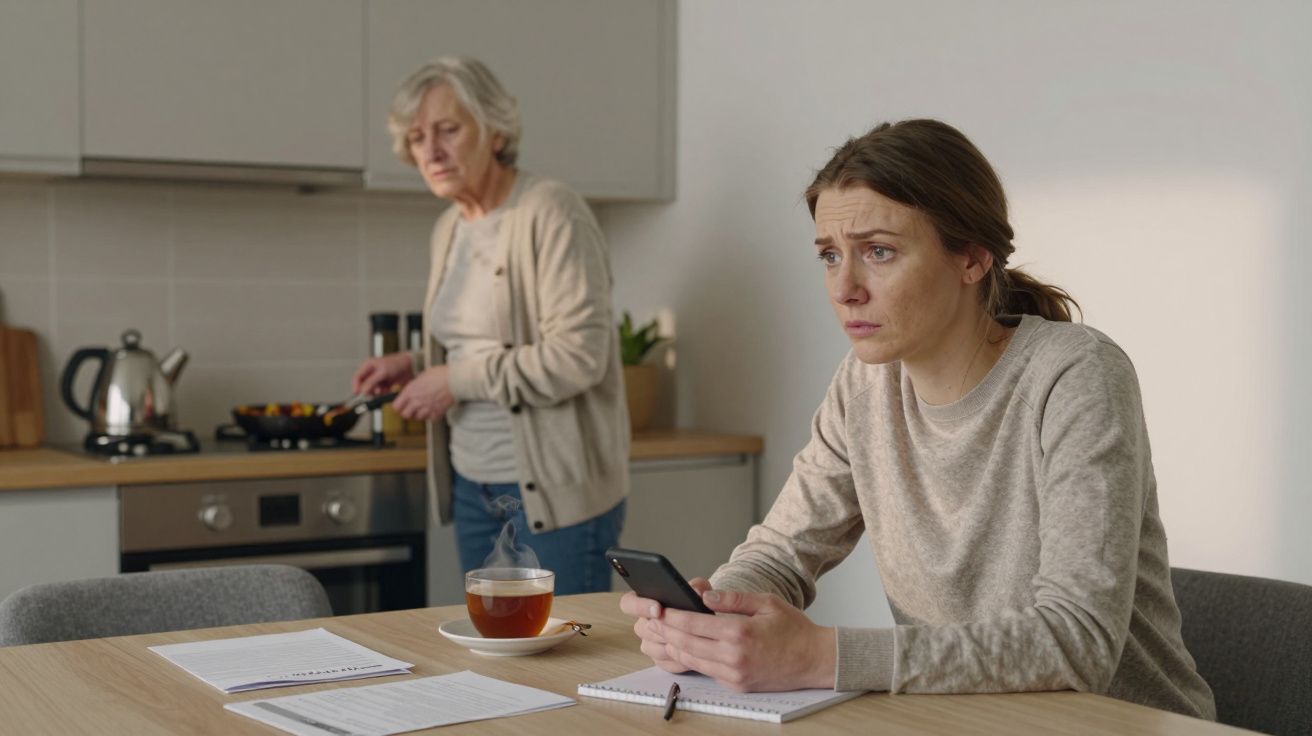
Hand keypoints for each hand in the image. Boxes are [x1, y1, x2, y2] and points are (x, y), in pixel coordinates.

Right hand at [352, 353, 413, 395]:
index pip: (357, 377)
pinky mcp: (384, 383)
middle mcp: (371, 372)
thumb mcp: (382, 372)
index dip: (356, 386)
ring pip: (372, 390)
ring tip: (384, 389)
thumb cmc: (397, 364)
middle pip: (364, 385)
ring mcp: (378, 378)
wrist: (410, 366)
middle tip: (375, 391)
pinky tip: (388, 389)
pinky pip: (380, 391)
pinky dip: (383, 392)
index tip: (358, 394)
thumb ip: (371, 382)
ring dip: (377, 392)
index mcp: (368, 365)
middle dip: (369, 390)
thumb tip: (363, 390)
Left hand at [392, 365, 453, 420]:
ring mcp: (427, 408)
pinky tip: (433, 409)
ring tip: (423, 408)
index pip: (397, 406)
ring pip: (417, 418)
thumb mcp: (422, 376)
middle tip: (411, 408)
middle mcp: (417, 401)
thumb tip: (411, 390)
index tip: (401, 405)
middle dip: (408, 412)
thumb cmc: (440, 374)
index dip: (399, 406)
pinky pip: (430, 419)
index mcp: (411, 391)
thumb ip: (414, 386)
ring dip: (419, 414)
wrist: (455, 380)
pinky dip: (431, 416)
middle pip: (405, 415)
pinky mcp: (437, 413)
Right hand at [619, 578, 713, 673]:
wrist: (707, 625)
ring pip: (652, 648)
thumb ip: (697, 586)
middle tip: (678, 628)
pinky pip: (664, 663)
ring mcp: (650, 644)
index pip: (628, 603)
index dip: (640, 606)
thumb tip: (695, 592)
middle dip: (660, 629)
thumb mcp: (700, 589)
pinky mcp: (661, 660)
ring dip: (669, 644)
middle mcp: (643, 624)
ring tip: (689, 640)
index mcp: (644, 602)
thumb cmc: (697, 603)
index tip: (658, 609)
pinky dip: (678, 660)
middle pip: (640, 629)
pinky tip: (692, 654)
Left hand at [649, 587, 836, 691]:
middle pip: (686, 643)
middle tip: (652, 619)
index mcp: (740, 632)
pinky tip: (683, 647)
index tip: (659, 607)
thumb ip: (733, 599)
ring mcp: (735, 674)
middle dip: (666, 630)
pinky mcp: (737, 685)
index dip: (672, 616)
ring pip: (692, 659)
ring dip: (674, 646)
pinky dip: (691, 658)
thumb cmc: (794, 629)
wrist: (815, 660)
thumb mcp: (766, 602)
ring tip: (661, 632)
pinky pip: (707, 671)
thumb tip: (704, 596)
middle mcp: (734, 656)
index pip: (693, 623)